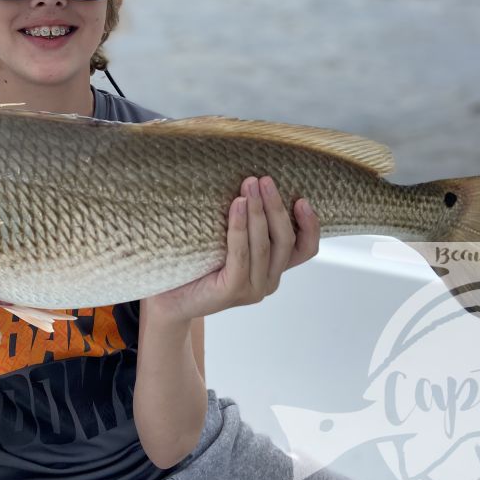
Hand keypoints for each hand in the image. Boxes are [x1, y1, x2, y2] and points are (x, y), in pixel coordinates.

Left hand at [143, 176, 319, 324]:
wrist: (170, 299)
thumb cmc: (197, 264)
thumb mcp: (229, 241)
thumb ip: (248, 225)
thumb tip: (254, 181)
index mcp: (273, 268)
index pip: (305, 249)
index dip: (310, 225)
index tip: (302, 199)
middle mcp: (268, 281)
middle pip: (285, 241)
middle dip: (276, 207)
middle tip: (264, 180)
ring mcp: (253, 289)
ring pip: (264, 245)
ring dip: (258, 211)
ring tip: (250, 185)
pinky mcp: (234, 291)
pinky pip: (241, 253)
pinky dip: (240, 226)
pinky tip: (236, 204)